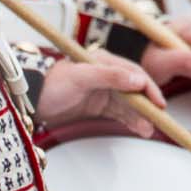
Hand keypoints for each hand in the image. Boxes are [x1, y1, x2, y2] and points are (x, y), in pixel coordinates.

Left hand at [36, 52, 163, 136]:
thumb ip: (109, 75)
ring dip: (140, 116)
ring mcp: (103, 91)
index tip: (159, 102)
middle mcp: (106, 74)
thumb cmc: (52, 84)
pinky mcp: (98, 105)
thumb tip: (137, 78)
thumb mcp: (81, 77)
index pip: (133, 72)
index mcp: (104, 61)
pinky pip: (119, 113)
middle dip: (147, 105)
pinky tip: (140, 128)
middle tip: (158, 119)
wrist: (31, 101)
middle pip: (135, 90)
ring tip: (149, 129)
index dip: (148, 87)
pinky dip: (130, 120)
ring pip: (129, 104)